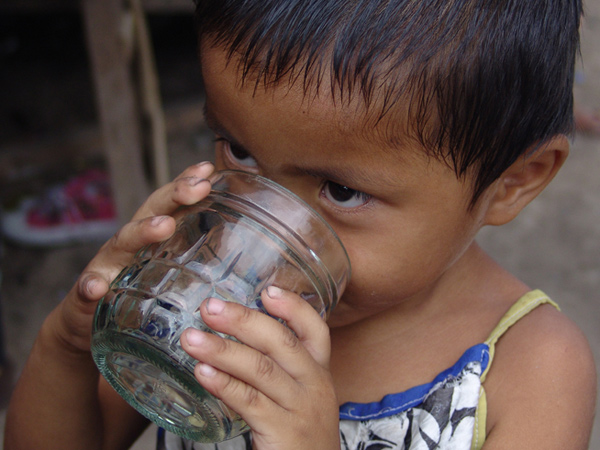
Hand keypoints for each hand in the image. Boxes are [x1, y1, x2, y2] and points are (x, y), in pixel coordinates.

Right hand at [49, 162, 214, 353]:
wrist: (88, 325)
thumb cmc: (137, 296)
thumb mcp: (168, 275)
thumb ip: (195, 259)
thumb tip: (240, 253)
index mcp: (152, 237)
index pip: (172, 204)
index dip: (187, 184)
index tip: (209, 169)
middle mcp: (130, 244)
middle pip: (151, 211)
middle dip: (175, 195)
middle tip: (200, 187)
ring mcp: (107, 266)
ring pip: (123, 242)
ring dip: (143, 231)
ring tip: (164, 225)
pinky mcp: (87, 297)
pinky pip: (88, 289)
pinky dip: (91, 286)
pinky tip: (96, 287)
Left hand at [181, 286, 340, 449]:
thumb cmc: (299, 434)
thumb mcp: (299, 397)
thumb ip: (275, 369)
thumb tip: (232, 338)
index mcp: (318, 372)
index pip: (316, 330)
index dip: (294, 307)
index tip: (268, 290)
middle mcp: (315, 385)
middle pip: (282, 342)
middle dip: (243, 320)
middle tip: (209, 308)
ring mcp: (301, 409)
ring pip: (261, 369)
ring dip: (222, 349)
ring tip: (191, 338)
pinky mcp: (283, 431)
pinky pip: (249, 401)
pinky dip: (224, 384)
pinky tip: (202, 373)